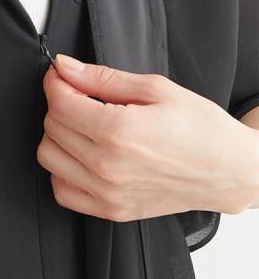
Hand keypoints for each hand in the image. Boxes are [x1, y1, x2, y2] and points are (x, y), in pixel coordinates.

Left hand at [36, 54, 255, 219]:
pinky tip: (83, 155)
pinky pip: (61, 191)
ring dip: (59, 136)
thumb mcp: (156, 88)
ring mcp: (108, 193)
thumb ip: (102, 78)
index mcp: (119, 131)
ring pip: (48, 157)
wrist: (231, 170)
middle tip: (83, 96)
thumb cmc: (201, 129)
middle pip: (52, 126)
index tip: (65, 76)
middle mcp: (108, 166)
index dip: (57, 82)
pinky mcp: (111, 211)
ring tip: (85, 126)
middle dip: (62, 104)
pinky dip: (63, 170)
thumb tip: (66, 67)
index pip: (59, 102)